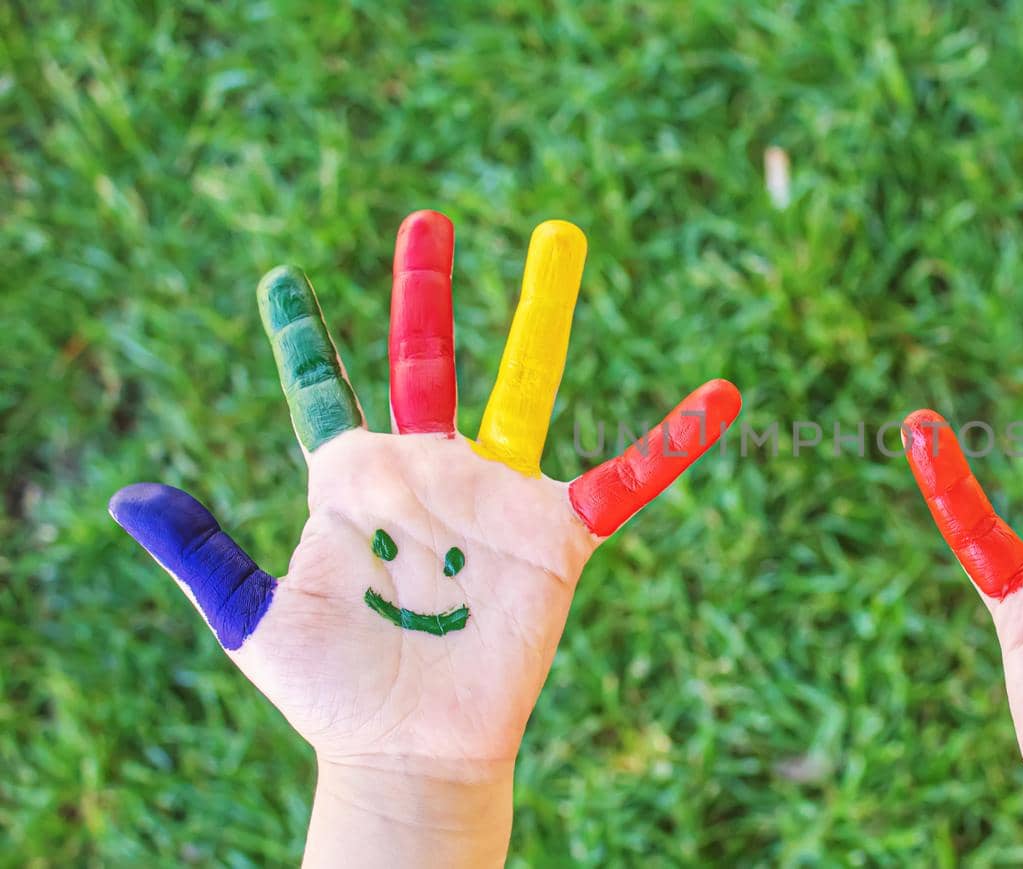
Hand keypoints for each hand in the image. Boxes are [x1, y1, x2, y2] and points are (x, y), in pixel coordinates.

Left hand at [110, 211, 740, 866]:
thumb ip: (203, 552)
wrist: (405, 749)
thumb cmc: (328, 690)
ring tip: (559, 239)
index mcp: (351, 480)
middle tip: (426, 222)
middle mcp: (425, 471)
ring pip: (524, 385)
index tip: (281, 280)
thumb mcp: (250, 618)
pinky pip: (624, 479)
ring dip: (541, 313)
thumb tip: (125, 494)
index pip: (324, 387)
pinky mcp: (553, 536)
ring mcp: (492, 497)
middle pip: (427, 357)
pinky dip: (672, 441)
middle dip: (424, 290)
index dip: (302, 335)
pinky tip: (719, 397)